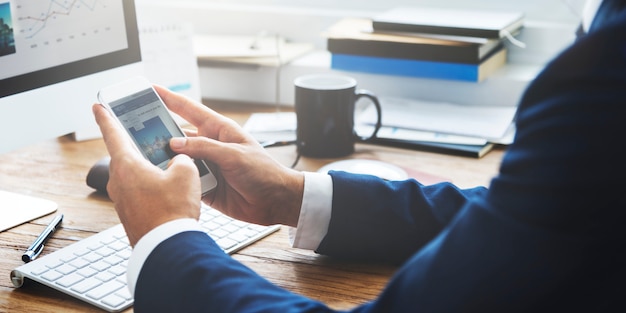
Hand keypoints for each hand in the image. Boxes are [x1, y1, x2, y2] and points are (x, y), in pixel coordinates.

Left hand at [92, 103, 201, 246]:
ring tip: (170, 169)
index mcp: (126, 165)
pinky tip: (170, 191)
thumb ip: (182, 160)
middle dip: (140, 147)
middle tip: (152, 139)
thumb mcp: (186, 174)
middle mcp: (118, 181)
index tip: (98, 106)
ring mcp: (122, 200)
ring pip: (135, 176)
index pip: (113, 133)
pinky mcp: (130, 214)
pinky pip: (140, 193)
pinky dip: (152, 188)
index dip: (106, 116)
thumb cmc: (173, 210)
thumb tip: (178, 162)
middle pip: (127, 155)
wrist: (167, 246)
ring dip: (149, 170)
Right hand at [154, 85, 303, 227]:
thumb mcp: (234, 155)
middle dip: (158, 133)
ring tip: (143, 158)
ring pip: (178, 160)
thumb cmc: (264, 172)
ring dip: (165, 161)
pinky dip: (174, 181)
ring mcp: (207, 166)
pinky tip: (160, 181)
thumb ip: (204, 148)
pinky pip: (184, 180)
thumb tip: (175, 143)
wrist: (276, 202)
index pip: (189, 110)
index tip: (149, 89)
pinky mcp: (205, 185)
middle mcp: (210, 146)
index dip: (169, 98)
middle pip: (178, 135)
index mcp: (219, 130)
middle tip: (134, 130)